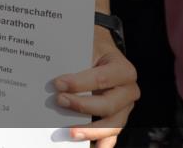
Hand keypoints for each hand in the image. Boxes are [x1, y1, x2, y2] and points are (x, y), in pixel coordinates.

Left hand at [54, 29, 138, 146]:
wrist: (102, 51)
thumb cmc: (92, 48)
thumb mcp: (87, 46)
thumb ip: (75, 58)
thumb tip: (54, 76)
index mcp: (123, 69)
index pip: (102, 79)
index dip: (80, 83)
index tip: (58, 84)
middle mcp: (129, 90)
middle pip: (108, 105)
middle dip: (82, 106)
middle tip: (59, 102)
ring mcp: (125, 108)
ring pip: (112, 125)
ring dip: (91, 131)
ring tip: (70, 134)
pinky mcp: (118, 119)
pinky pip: (112, 135)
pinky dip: (102, 143)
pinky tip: (90, 147)